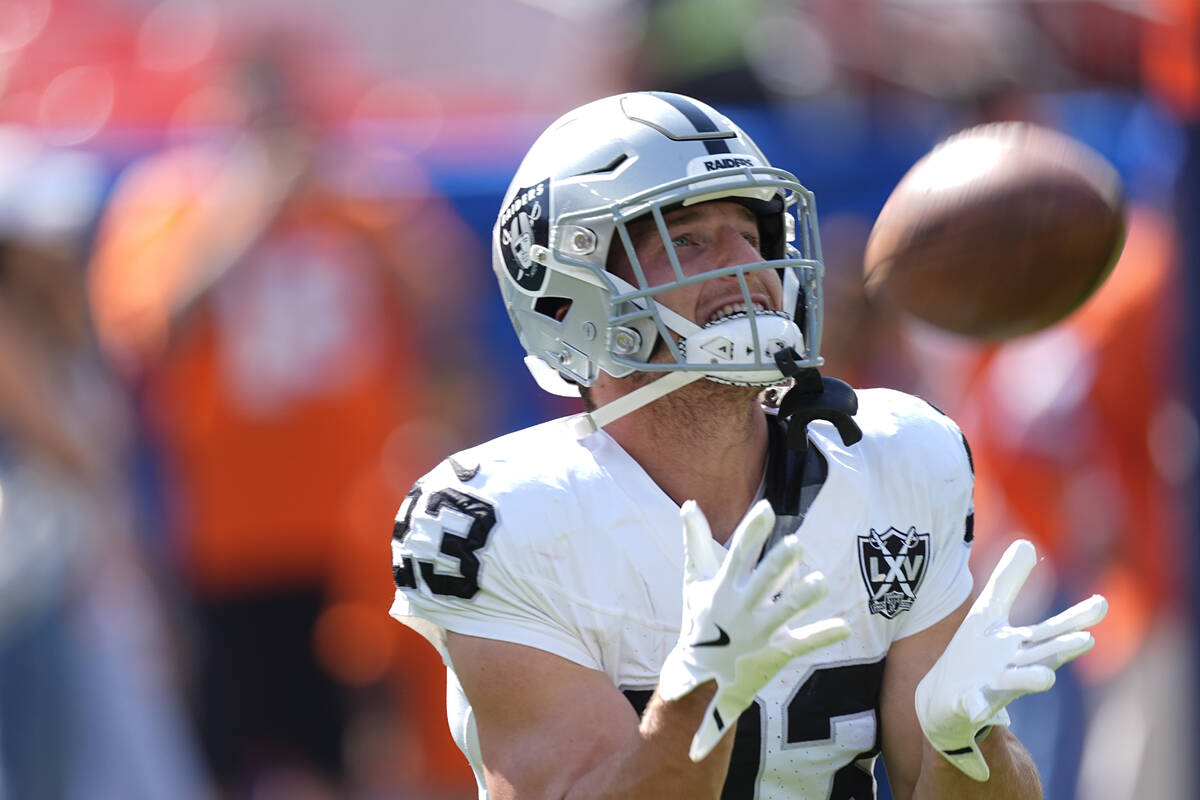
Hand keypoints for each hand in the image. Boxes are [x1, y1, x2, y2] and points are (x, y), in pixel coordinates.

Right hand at [658, 499, 850, 761]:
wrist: (702, 679)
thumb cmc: (700, 621)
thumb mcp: (694, 581)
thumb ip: (695, 541)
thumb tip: (689, 503)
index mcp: (723, 587)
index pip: (738, 554)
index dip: (752, 531)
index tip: (766, 508)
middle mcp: (742, 608)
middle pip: (764, 582)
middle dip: (779, 564)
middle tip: (795, 544)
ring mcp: (760, 632)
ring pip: (787, 611)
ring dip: (804, 596)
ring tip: (820, 581)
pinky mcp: (776, 652)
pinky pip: (803, 642)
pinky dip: (824, 635)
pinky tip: (845, 627)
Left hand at [915, 539, 1107, 780]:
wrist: (943, 700)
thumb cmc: (975, 654)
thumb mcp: (988, 613)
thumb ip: (1007, 581)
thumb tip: (1026, 542)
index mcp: (1022, 647)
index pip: (1052, 630)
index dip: (1075, 618)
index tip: (1101, 603)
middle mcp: (1015, 668)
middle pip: (1044, 657)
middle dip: (1063, 649)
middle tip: (1086, 639)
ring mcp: (993, 689)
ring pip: (1015, 684)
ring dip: (1029, 679)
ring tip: (1047, 677)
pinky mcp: (968, 704)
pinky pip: (974, 707)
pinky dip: (976, 707)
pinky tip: (975, 706)